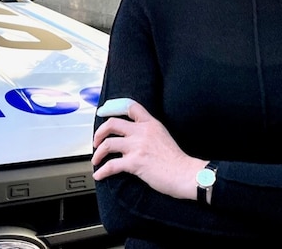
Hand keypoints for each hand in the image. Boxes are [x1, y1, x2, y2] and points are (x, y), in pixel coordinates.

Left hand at [92, 101, 206, 199]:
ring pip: (108, 144)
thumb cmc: (176, 160)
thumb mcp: (164, 136)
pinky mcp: (135, 162)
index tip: (104, 113)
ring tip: (97, 160)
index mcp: (151, 124)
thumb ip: (148, 133)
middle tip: (96, 141)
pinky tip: (99, 175)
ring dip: (98, 153)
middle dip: (99, 132)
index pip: (130, 107)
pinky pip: (111, 165)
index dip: (114, 108)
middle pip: (112, 123)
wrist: (185, 173)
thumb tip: (131, 139)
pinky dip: (102, 171)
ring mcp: (138, 146)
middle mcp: (143, 132)